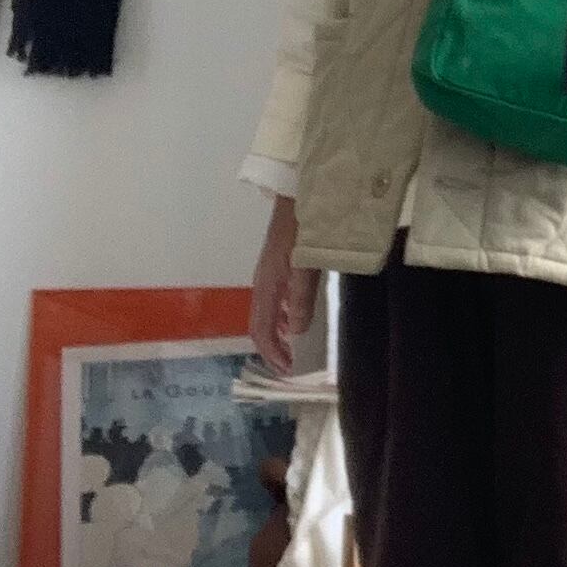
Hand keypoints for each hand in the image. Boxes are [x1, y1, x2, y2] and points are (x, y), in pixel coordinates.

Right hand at [250, 195, 320, 377]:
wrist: (300, 195)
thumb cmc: (304, 228)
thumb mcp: (306, 264)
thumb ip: (302, 297)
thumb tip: (296, 332)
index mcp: (267, 286)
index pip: (261, 330)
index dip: (272, 353)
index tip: (288, 371)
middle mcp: (263, 283)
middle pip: (260, 325)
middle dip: (273, 349)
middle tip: (291, 367)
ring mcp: (270, 275)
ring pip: (267, 314)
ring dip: (278, 335)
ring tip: (295, 350)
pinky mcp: (278, 267)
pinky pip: (276, 301)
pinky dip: (284, 318)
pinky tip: (298, 318)